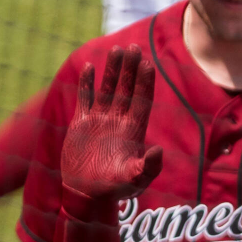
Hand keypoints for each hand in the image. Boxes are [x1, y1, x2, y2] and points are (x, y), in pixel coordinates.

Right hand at [61, 44, 161, 200]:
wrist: (87, 195)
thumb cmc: (114, 190)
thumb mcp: (134, 180)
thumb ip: (147, 167)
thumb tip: (158, 151)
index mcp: (133, 131)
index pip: (142, 101)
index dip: (145, 82)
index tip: (148, 63)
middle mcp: (119, 122)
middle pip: (127, 89)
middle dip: (131, 69)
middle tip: (134, 47)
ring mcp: (100, 121)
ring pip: (108, 89)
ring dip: (112, 70)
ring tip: (117, 49)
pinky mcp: (82, 124)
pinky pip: (85, 99)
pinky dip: (86, 83)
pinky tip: (89, 66)